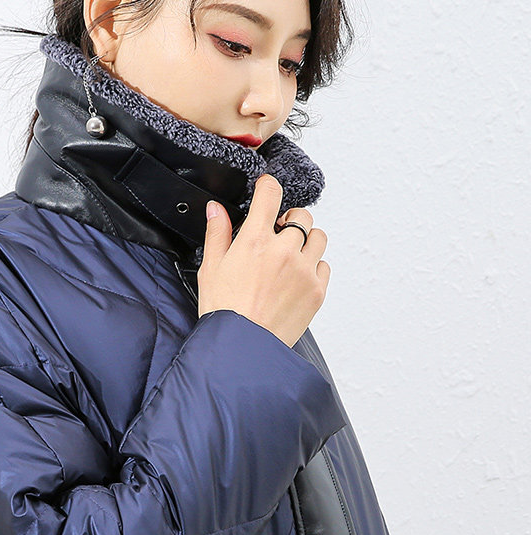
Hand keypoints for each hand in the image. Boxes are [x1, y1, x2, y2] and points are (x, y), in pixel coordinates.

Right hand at [198, 175, 329, 347]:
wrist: (241, 348)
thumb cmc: (224, 312)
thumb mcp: (210, 269)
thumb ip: (217, 234)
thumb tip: (216, 210)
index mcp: (255, 241)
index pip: (270, 194)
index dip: (268, 186)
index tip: (267, 189)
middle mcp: (284, 251)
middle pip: (301, 216)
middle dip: (289, 220)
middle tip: (277, 234)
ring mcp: (304, 271)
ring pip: (318, 237)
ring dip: (306, 241)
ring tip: (290, 256)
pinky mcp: (317, 291)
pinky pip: (324, 266)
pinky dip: (313, 267)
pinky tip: (296, 278)